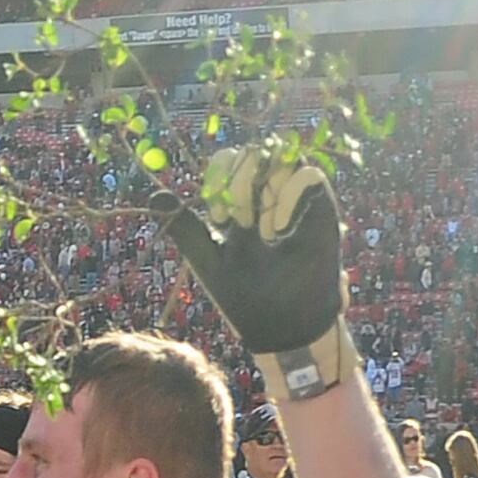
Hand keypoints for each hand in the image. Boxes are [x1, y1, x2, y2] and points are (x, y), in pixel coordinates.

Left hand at [157, 144, 349, 391]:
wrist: (279, 325)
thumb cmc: (243, 294)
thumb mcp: (207, 258)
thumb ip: (185, 227)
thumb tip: (155, 195)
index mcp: (239, 202)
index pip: (229, 159)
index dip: (219, 175)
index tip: (216, 215)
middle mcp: (268, 194)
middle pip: (254, 152)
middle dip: (239, 182)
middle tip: (237, 222)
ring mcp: (296, 199)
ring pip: (282, 156)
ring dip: (263, 190)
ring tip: (260, 232)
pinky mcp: (322, 210)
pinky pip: (309, 175)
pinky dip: (289, 195)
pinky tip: (277, 229)